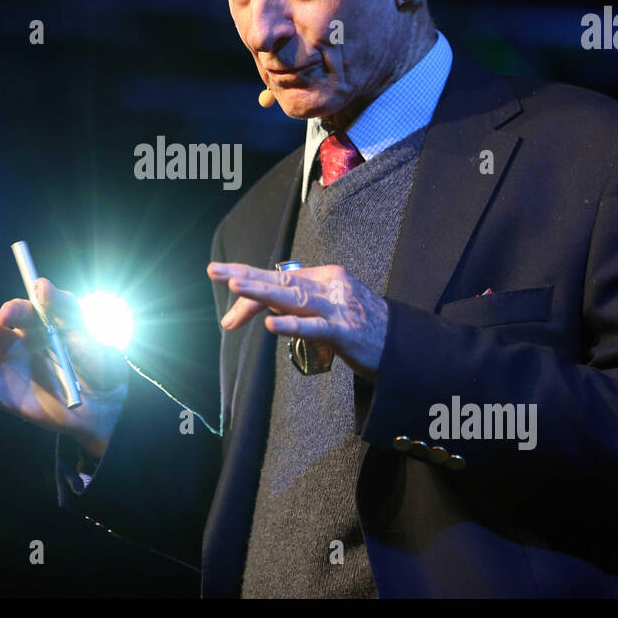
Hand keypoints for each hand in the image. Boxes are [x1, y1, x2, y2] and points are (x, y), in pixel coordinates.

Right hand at [0, 278, 129, 456]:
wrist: (106, 407)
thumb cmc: (101, 365)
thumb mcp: (91, 336)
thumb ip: (67, 310)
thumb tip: (41, 284)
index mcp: (38, 325)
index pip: (20, 312)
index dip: (13, 311)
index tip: (10, 315)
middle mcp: (18, 344)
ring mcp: (8, 370)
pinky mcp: (5, 397)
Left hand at [206, 261, 388, 377]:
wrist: (403, 345)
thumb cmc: (360, 327)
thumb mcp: (324, 312)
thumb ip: (292, 309)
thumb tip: (253, 315)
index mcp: (324, 277)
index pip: (279, 278)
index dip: (249, 281)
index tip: (221, 277)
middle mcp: (329, 285)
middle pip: (280, 280)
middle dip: (246, 277)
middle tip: (214, 272)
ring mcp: (338, 307)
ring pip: (293, 298)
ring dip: (262, 292)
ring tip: (235, 287)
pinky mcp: (345, 331)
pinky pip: (314, 328)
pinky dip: (291, 327)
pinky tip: (270, 326)